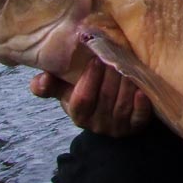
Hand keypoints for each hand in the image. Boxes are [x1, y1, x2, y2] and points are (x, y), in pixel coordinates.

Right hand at [30, 58, 152, 136]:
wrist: (113, 114)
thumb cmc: (89, 94)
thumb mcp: (67, 90)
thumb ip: (50, 84)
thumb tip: (41, 79)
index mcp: (78, 115)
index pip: (82, 100)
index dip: (89, 80)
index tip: (96, 59)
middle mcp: (97, 124)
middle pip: (105, 98)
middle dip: (110, 75)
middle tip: (116, 55)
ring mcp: (117, 127)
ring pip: (122, 105)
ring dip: (126, 84)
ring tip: (129, 65)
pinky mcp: (136, 126)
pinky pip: (139, 118)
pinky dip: (141, 104)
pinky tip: (141, 91)